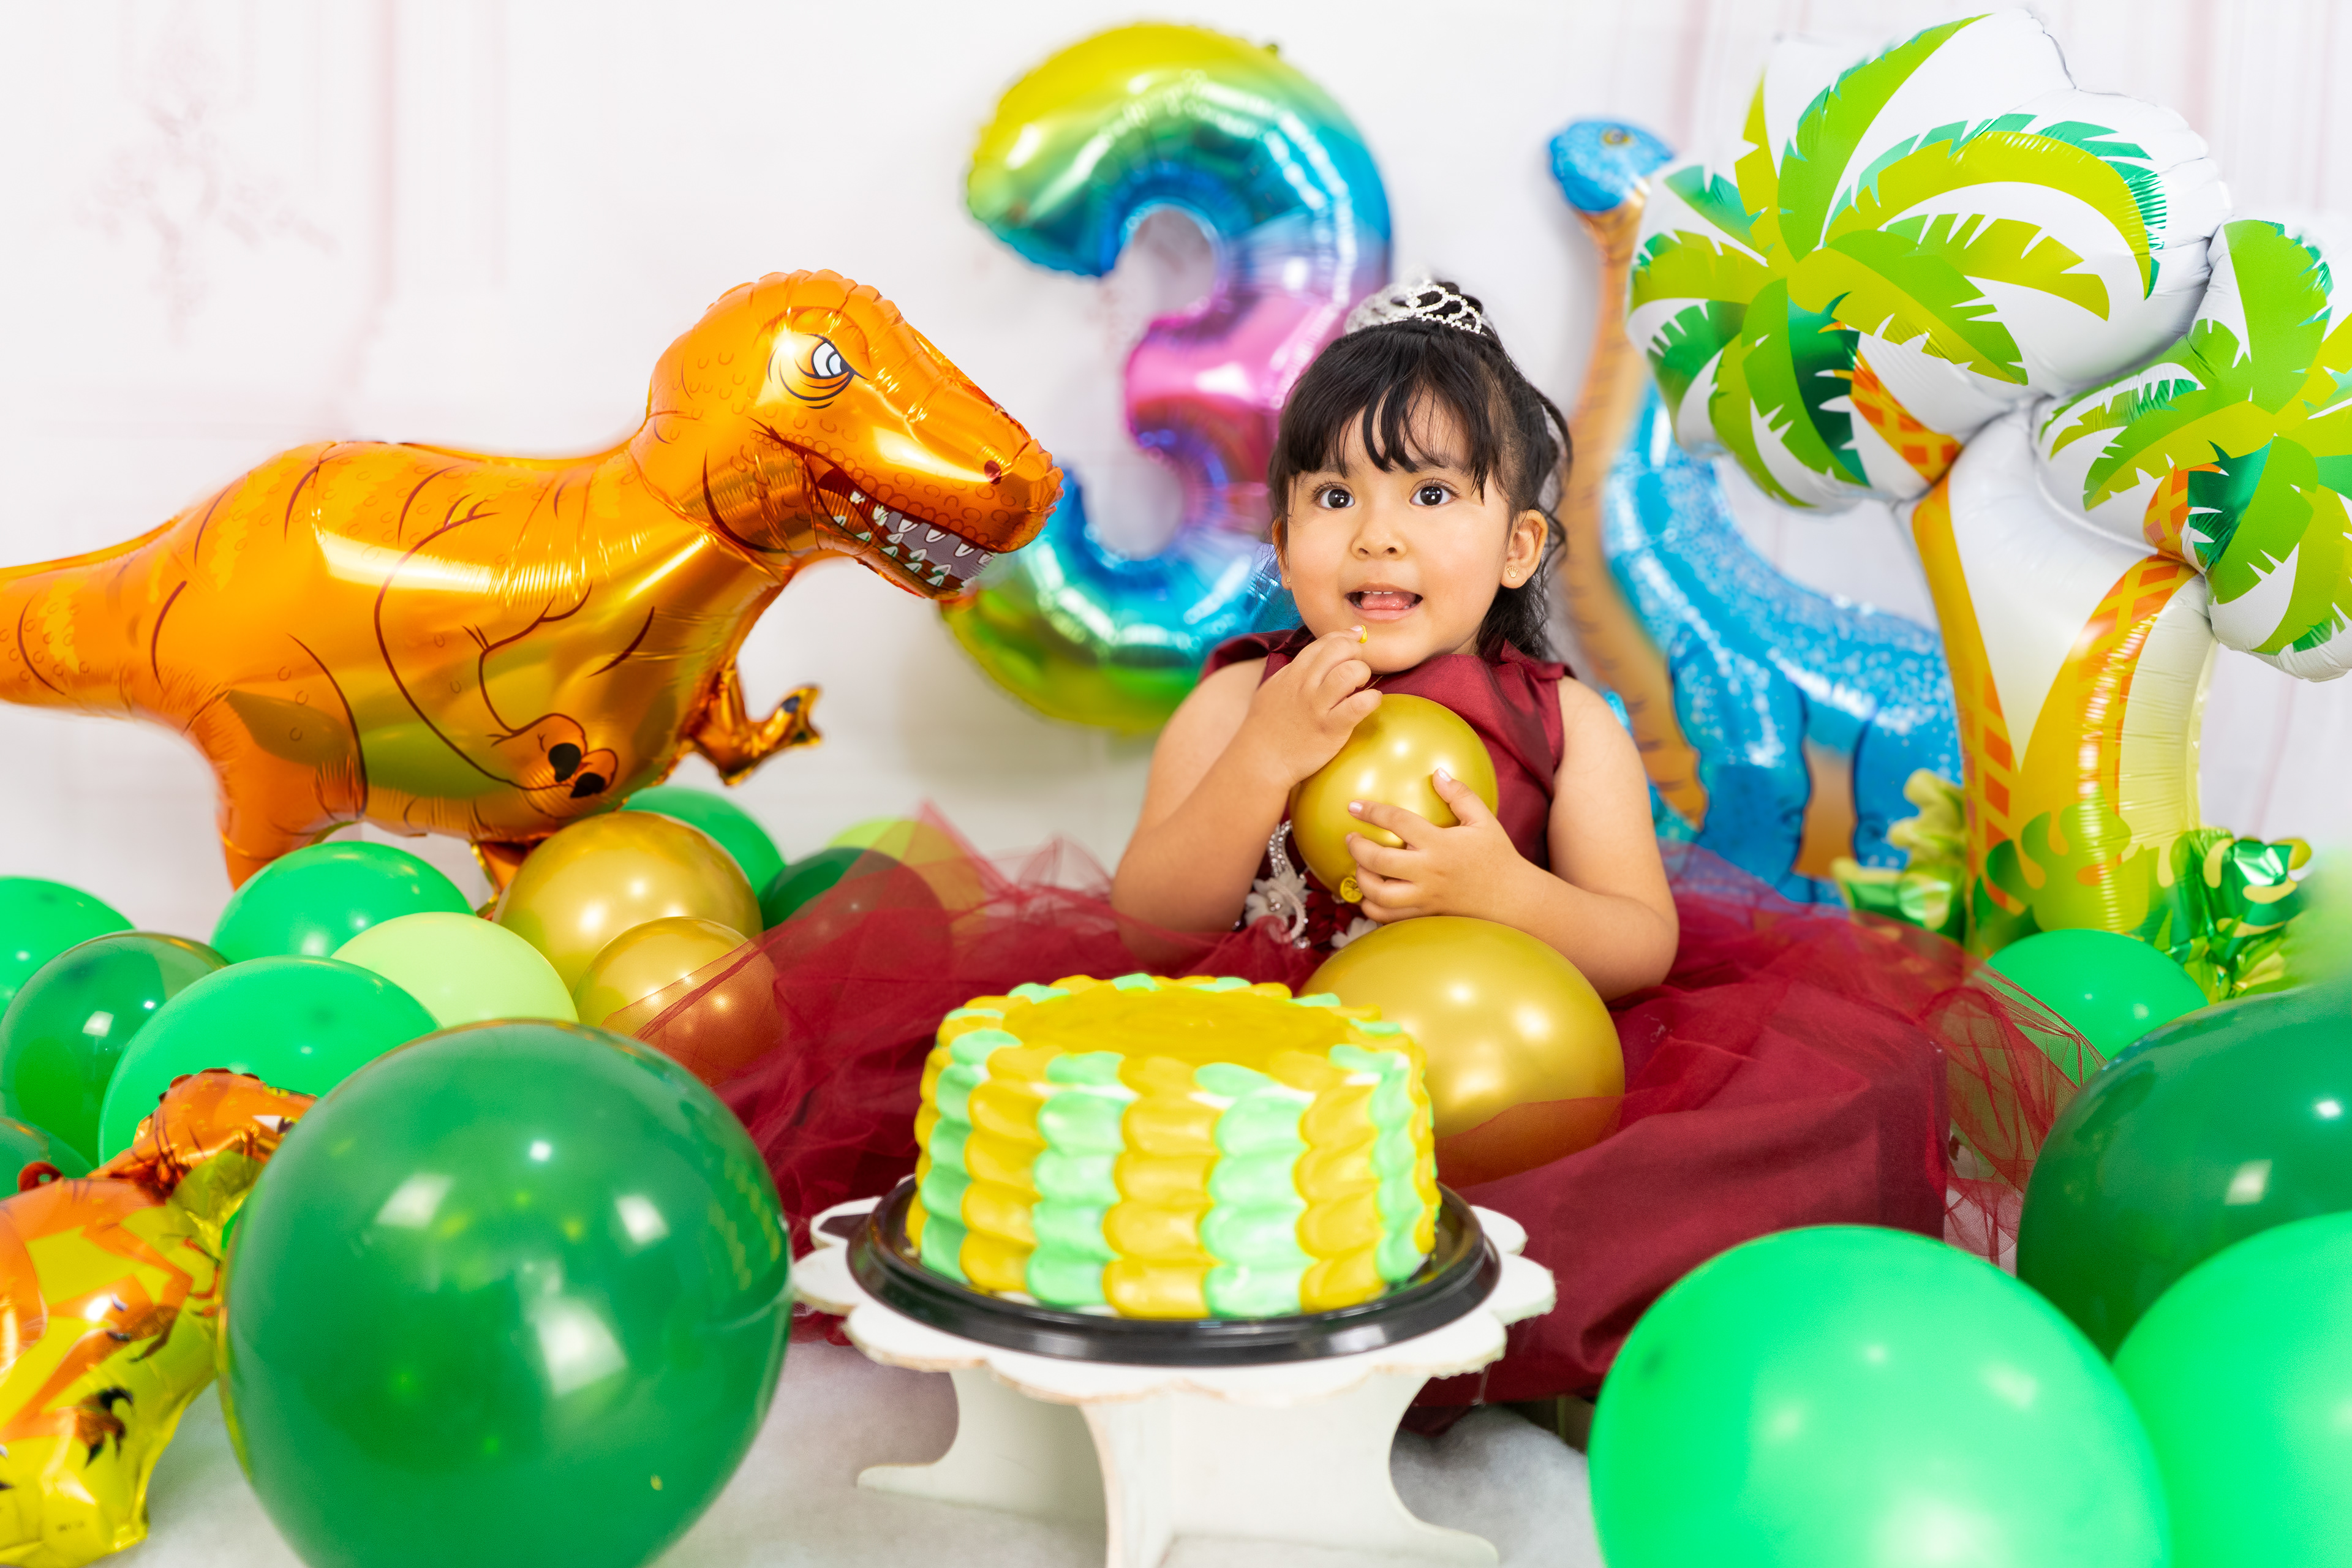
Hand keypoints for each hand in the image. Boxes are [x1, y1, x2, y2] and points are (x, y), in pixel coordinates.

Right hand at [1233, 626, 1381, 785]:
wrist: (1260, 761)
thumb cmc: (1268, 727)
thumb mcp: (1274, 689)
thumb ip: (1295, 670)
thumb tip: (1317, 655)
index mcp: (1293, 673)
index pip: (1324, 642)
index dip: (1345, 637)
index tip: (1356, 640)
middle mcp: (1306, 685)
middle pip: (1340, 649)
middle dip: (1356, 653)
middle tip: (1357, 669)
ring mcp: (1318, 706)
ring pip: (1350, 672)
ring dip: (1363, 673)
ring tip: (1361, 686)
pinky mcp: (1331, 728)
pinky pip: (1358, 706)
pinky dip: (1371, 699)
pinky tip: (1370, 702)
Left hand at [1345, 768, 1527, 921]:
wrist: (1512, 899)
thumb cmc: (1497, 857)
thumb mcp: (1484, 820)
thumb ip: (1460, 795)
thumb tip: (1438, 772)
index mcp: (1441, 844)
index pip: (1398, 822)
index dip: (1372, 812)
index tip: (1354, 806)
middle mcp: (1429, 872)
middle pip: (1379, 861)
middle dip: (1357, 848)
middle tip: (1350, 838)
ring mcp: (1426, 897)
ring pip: (1379, 894)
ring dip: (1361, 879)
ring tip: (1359, 866)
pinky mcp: (1425, 915)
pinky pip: (1389, 917)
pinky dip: (1372, 908)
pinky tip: (1369, 895)